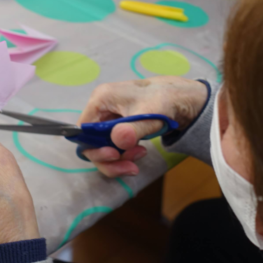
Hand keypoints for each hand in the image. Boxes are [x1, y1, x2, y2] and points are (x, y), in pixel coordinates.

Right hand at [78, 77, 207, 176]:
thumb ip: (133, 129)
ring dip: (118, 159)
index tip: (114, 156)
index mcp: (100, 99)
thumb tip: (118, 141)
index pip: (83, 130)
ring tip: (140, 156)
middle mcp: (100, 108)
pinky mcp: (116, 127)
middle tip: (130, 164)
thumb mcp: (149, 116)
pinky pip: (112, 146)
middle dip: (110, 158)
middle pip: (91, 143)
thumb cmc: (163, 101)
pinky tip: (138, 153)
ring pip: (102, 148)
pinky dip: (123, 155)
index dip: (94, 147)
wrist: (179, 99)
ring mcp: (107, 118)